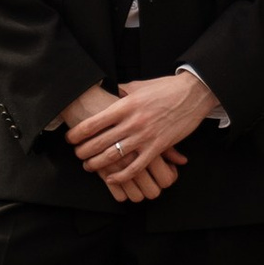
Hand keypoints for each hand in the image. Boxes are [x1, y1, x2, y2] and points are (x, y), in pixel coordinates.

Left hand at [61, 75, 217, 199]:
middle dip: (84, 151)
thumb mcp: (139, 85)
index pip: (95, 123)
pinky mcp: (158, 147)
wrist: (192, 93)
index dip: (79, 133)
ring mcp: (145, 136)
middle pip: (100, 141)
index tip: (71, 139)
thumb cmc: (165, 88)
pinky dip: (122, 176)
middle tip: (77, 155)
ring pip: (115, 156)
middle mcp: (132, 122)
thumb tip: (109, 90)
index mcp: (125, 105)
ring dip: (98, 164)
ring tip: (89, 167)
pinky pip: (136, 167)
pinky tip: (112, 179)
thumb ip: (121, 91)